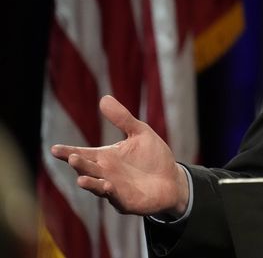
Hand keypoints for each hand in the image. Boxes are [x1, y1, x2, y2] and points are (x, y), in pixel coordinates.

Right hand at [50, 95, 189, 217]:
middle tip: (72, 157)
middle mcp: (105, 174)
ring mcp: (114, 189)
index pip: (83, 153)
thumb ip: (122, 118)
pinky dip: (110, 192)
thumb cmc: (153, 157)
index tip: (54, 149)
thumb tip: (104, 98)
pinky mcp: (125, 201)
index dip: (68, 152)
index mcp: (106, 157)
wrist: (172, 180)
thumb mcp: (140, 133)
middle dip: (79, 164)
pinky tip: (107, 186)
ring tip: (80, 178)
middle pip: (87, 169)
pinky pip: (115, 198)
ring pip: (96, 186)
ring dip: (89, 183)